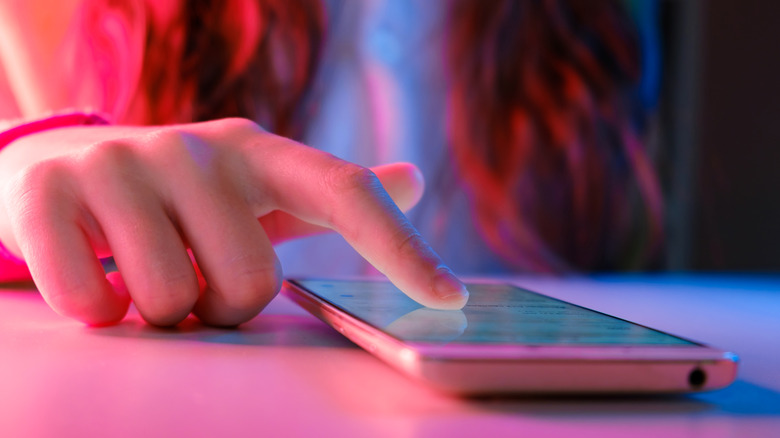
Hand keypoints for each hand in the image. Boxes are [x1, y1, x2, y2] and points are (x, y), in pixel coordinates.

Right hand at [0, 118, 468, 325]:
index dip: (401, 248)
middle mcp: (198, 148)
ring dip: (160, 310)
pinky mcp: (49, 191)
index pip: (346, 193)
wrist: (59, 165)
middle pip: (251, 284)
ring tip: (140, 270)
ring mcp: (122, 163)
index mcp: (258, 152)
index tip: (449, 298)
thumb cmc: (176, 196)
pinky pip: (92, 301)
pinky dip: (96, 310)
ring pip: (172, 299)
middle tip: (191, 280)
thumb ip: (330, 195)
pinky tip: (92, 277)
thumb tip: (413, 180)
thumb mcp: (254, 188)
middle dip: (220, 306)